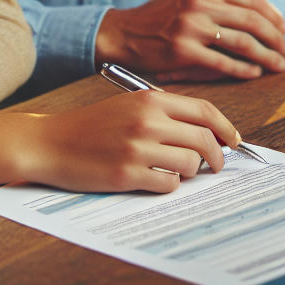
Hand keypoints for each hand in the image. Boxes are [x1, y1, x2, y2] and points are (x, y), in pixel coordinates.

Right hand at [0, 91, 242, 193]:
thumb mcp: (128, 105)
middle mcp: (147, 120)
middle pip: (204, 139)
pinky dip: (169, 185)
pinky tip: (154, 180)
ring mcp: (138, 148)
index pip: (204, 111)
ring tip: (175, 171)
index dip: (226, 128)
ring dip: (189, 172)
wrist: (50, 142)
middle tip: (215, 166)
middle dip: (217, 157)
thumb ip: (164, 112)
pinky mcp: (127, 174)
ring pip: (190, 164)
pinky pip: (168, 184)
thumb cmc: (90, 125)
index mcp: (150, 99)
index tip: (234, 141)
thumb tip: (205, 132)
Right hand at [96, 0, 284, 80]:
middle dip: (275, 38)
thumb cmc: (166, 10)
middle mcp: (199, 0)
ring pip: (242, 42)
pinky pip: (223, 62)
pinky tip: (254, 73)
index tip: (284, 29)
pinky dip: (244, 69)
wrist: (127, 32)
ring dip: (266, 56)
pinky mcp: (183, 51)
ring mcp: (191, 26)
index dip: (274, 15)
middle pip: (252, 20)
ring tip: (277, 65)